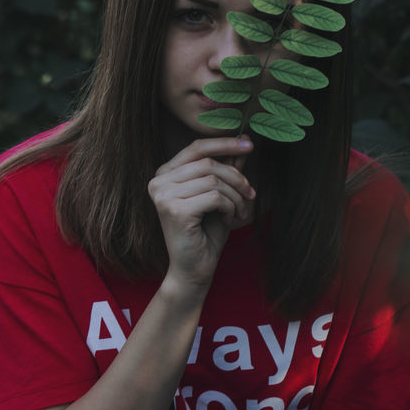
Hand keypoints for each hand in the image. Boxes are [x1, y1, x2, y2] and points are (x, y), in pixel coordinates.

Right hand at [148, 136, 255, 291]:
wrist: (194, 268)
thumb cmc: (205, 233)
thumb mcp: (219, 195)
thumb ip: (225, 170)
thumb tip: (242, 140)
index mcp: (165, 175)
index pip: (196, 148)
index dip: (224, 143)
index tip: (249, 144)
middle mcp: (158, 182)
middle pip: (208, 164)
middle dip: (236, 177)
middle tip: (250, 193)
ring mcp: (163, 196)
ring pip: (213, 180)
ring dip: (235, 196)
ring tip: (239, 211)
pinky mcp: (174, 211)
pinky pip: (214, 197)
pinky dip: (229, 207)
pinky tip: (229, 219)